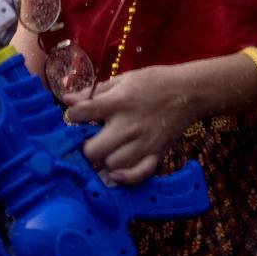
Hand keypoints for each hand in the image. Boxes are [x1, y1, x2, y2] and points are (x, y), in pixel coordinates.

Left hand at [63, 63, 202, 185]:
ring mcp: (143, 144)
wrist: (189, 92)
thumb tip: (67, 99)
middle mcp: (128, 126)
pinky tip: (118, 172)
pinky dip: (125, 177)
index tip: (76, 116)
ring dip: (105, 160)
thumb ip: (94, 91)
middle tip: (89, 141)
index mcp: (118, 102)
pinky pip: (138, 175)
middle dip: (85, 148)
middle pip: (93, 151)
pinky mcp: (156, 155)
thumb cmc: (153, 82)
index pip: (81, 114)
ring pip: (112, 165)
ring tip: (106, 151)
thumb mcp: (123, 78)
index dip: (72, 116)